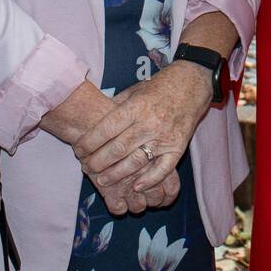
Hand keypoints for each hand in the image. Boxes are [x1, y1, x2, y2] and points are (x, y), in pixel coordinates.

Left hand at [73, 61, 212, 214]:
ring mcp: (164, 136)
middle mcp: (149, 123)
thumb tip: (94, 122)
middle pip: (118, 148)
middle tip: (86, 169)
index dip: (89, 142)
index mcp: (135, 107)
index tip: (78, 150)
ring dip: (116, 174)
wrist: (192, 83)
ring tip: (102, 181)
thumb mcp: (134, 90)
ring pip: (136, 162)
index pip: (106, 129)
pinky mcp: (178, 147)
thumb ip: (116, 107)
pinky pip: (163, 169)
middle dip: (98, 162)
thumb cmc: (159, 87)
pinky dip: (150, 180)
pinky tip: (137, 187)